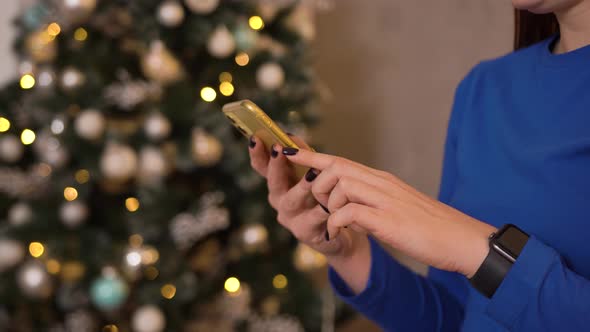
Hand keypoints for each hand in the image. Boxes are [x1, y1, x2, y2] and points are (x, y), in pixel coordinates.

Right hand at [247, 135, 366, 258]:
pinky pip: (312, 218)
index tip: (255, 138)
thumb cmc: (324, 195)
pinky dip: (321, 209)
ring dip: (301, 187)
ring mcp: (289, 217)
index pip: (262, 166)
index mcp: (279, 182)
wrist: (340, 228)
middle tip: (279, 150)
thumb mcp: (312, 172)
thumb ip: (302, 155)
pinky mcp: (303, 232)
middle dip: (276, 166)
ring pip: (291, 201)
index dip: (257, 153)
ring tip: (312, 175)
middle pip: (273, 183)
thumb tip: (289, 136)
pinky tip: (329, 203)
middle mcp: (279, 200)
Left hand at [282, 147, 496, 277]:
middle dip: (316, 181)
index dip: (313, 157)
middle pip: (336, 166)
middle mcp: (382, 184)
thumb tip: (348, 208)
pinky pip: (349, 213)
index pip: (341, 161)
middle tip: (317, 202)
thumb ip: (372, 202)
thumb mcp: (396, 208)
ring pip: (340, 185)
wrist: (462, 240)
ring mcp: (386, 200)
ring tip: (337, 222)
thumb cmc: (430, 227)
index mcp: (382, 180)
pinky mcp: (388, 220)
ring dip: (329, 205)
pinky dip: (337, 222)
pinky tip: (342, 233)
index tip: (290, 153)